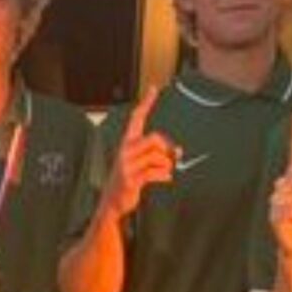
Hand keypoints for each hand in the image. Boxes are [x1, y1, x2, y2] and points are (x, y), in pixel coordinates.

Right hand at [103, 88, 176, 221]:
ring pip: (159, 156)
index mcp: (127, 143)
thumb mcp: (139, 163)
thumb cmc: (128, 181)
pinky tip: (165, 179)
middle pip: (155, 138)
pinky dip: (165, 176)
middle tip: (172, 158)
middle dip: (168, 148)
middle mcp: (126, 150)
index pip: (136, 118)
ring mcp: (128, 165)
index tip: (153, 89)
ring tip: (165, 172)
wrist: (112, 203)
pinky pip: (156, 172)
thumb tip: (178, 151)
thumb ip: (157, 154)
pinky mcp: (132, 179)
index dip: (146, 103)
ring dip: (168, 165)